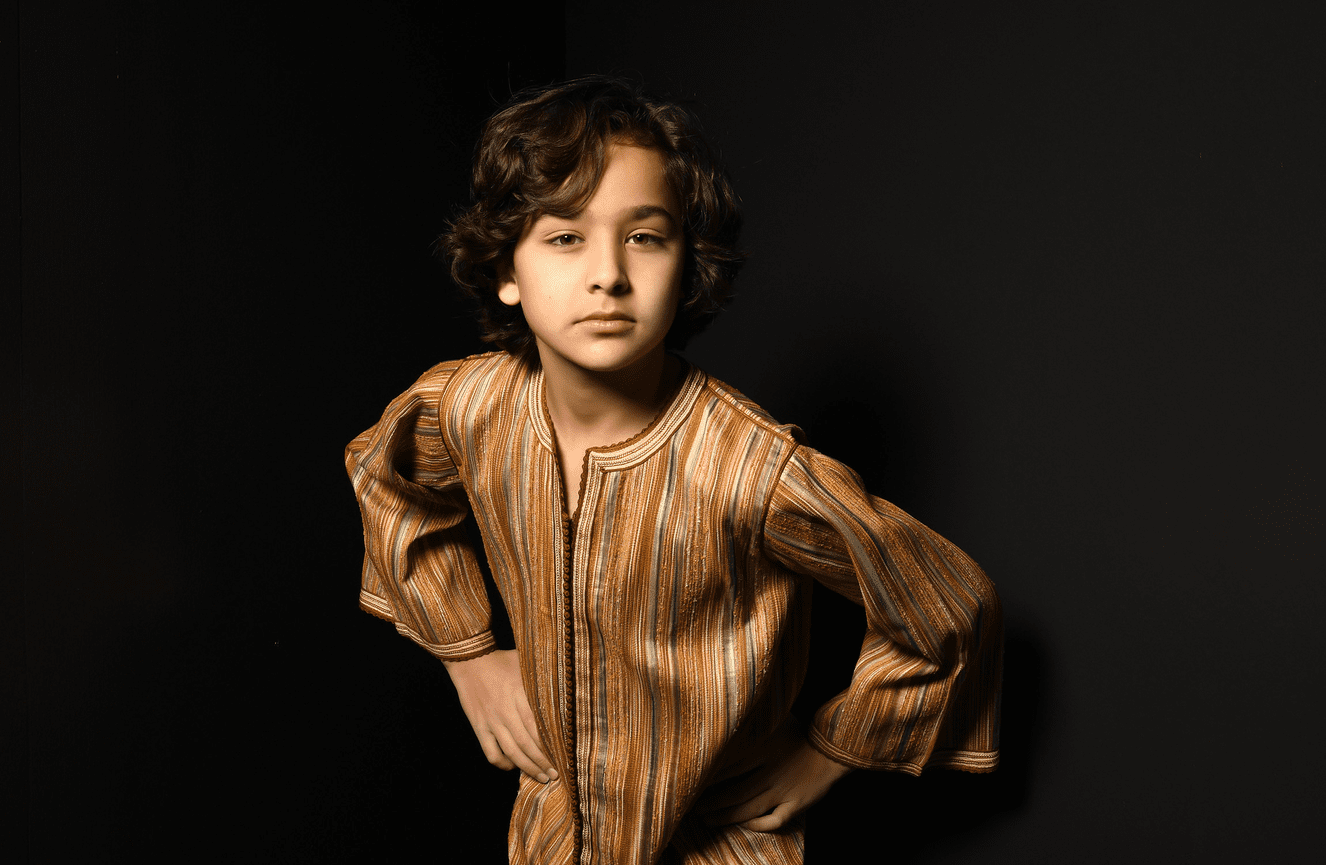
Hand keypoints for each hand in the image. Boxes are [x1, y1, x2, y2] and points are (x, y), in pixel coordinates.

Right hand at [443, 649, 558, 782]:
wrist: (470, 661)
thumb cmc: (501, 661)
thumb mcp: (525, 664)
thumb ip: (542, 678)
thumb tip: (566, 682)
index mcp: (520, 696)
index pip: (538, 728)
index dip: (550, 746)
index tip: (564, 756)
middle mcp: (506, 712)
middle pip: (528, 744)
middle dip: (543, 763)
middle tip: (556, 774)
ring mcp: (492, 722)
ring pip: (512, 752)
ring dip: (528, 768)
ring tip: (541, 777)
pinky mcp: (479, 727)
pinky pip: (491, 752)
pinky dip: (502, 764)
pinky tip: (512, 766)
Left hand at [695, 718, 852, 832]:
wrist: (832, 751)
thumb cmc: (801, 733)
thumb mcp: (777, 720)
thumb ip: (756, 719)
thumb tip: (732, 707)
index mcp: (764, 751)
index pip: (729, 768)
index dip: (709, 779)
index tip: (693, 783)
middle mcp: (771, 773)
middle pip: (735, 793)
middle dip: (712, 803)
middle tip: (694, 808)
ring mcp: (783, 791)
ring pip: (749, 810)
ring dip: (726, 817)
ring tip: (708, 821)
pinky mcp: (795, 805)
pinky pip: (774, 821)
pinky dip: (759, 825)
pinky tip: (746, 824)